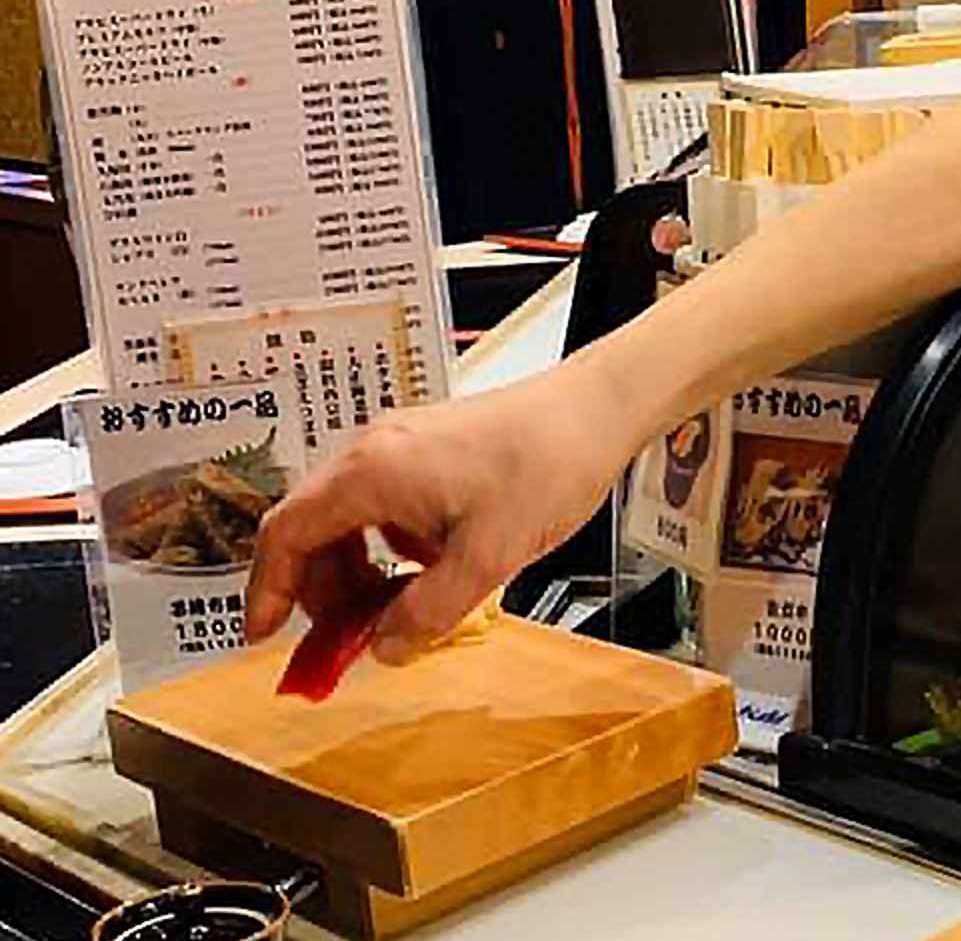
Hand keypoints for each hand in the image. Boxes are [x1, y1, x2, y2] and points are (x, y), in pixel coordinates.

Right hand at [247, 361, 632, 663]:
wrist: (597, 410)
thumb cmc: (549, 461)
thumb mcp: (489, 557)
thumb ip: (429, 612)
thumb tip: (385, 649)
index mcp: (371, 472)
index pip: (284, 534)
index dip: (268, 590)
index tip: (265, 635)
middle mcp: (374, 451)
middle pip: (311, 530)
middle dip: (322, 592)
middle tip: (348, 639)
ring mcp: (399, 446)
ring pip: (347, 521)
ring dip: (359, 572)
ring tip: (395, 610)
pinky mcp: (426, 450)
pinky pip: (383, 508)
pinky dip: (391, 548)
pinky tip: (433, 569)